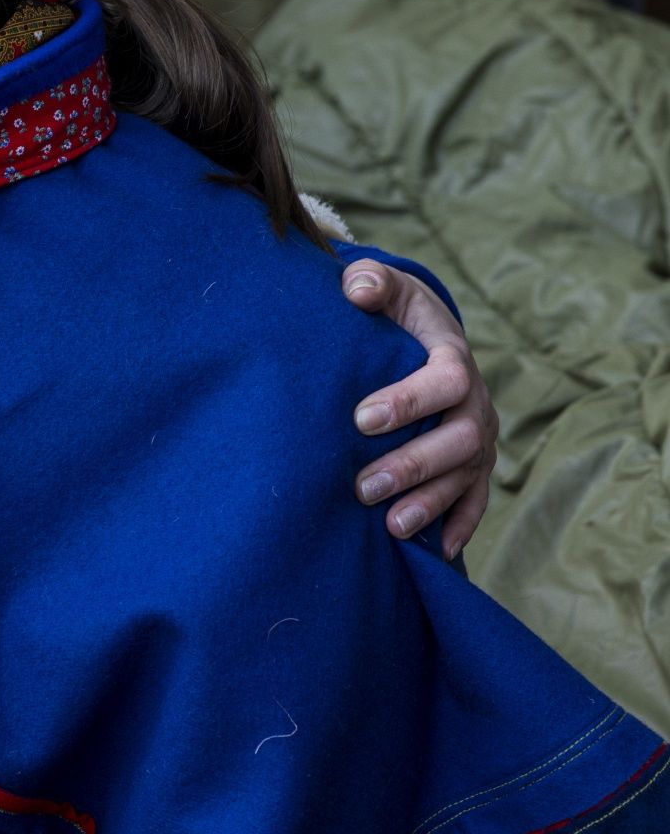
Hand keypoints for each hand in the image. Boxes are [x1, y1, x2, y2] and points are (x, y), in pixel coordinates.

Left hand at [344, 259, 499, 557]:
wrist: (420, 336)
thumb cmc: (392, 313)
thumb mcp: (382, 285)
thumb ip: (369, 281)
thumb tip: (357, 289)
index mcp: (453, 357)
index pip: (447, 380)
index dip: (409, 400)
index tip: (360, 418)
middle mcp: (475, 403)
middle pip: (459, 439)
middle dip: (412, 465)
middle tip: (362, 486)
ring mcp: (477, 439)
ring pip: (465, 477)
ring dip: (429, 503)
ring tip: (389, 526)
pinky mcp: (473, 467)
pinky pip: (475, 501)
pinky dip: (458, 525)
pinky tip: (436, 552)